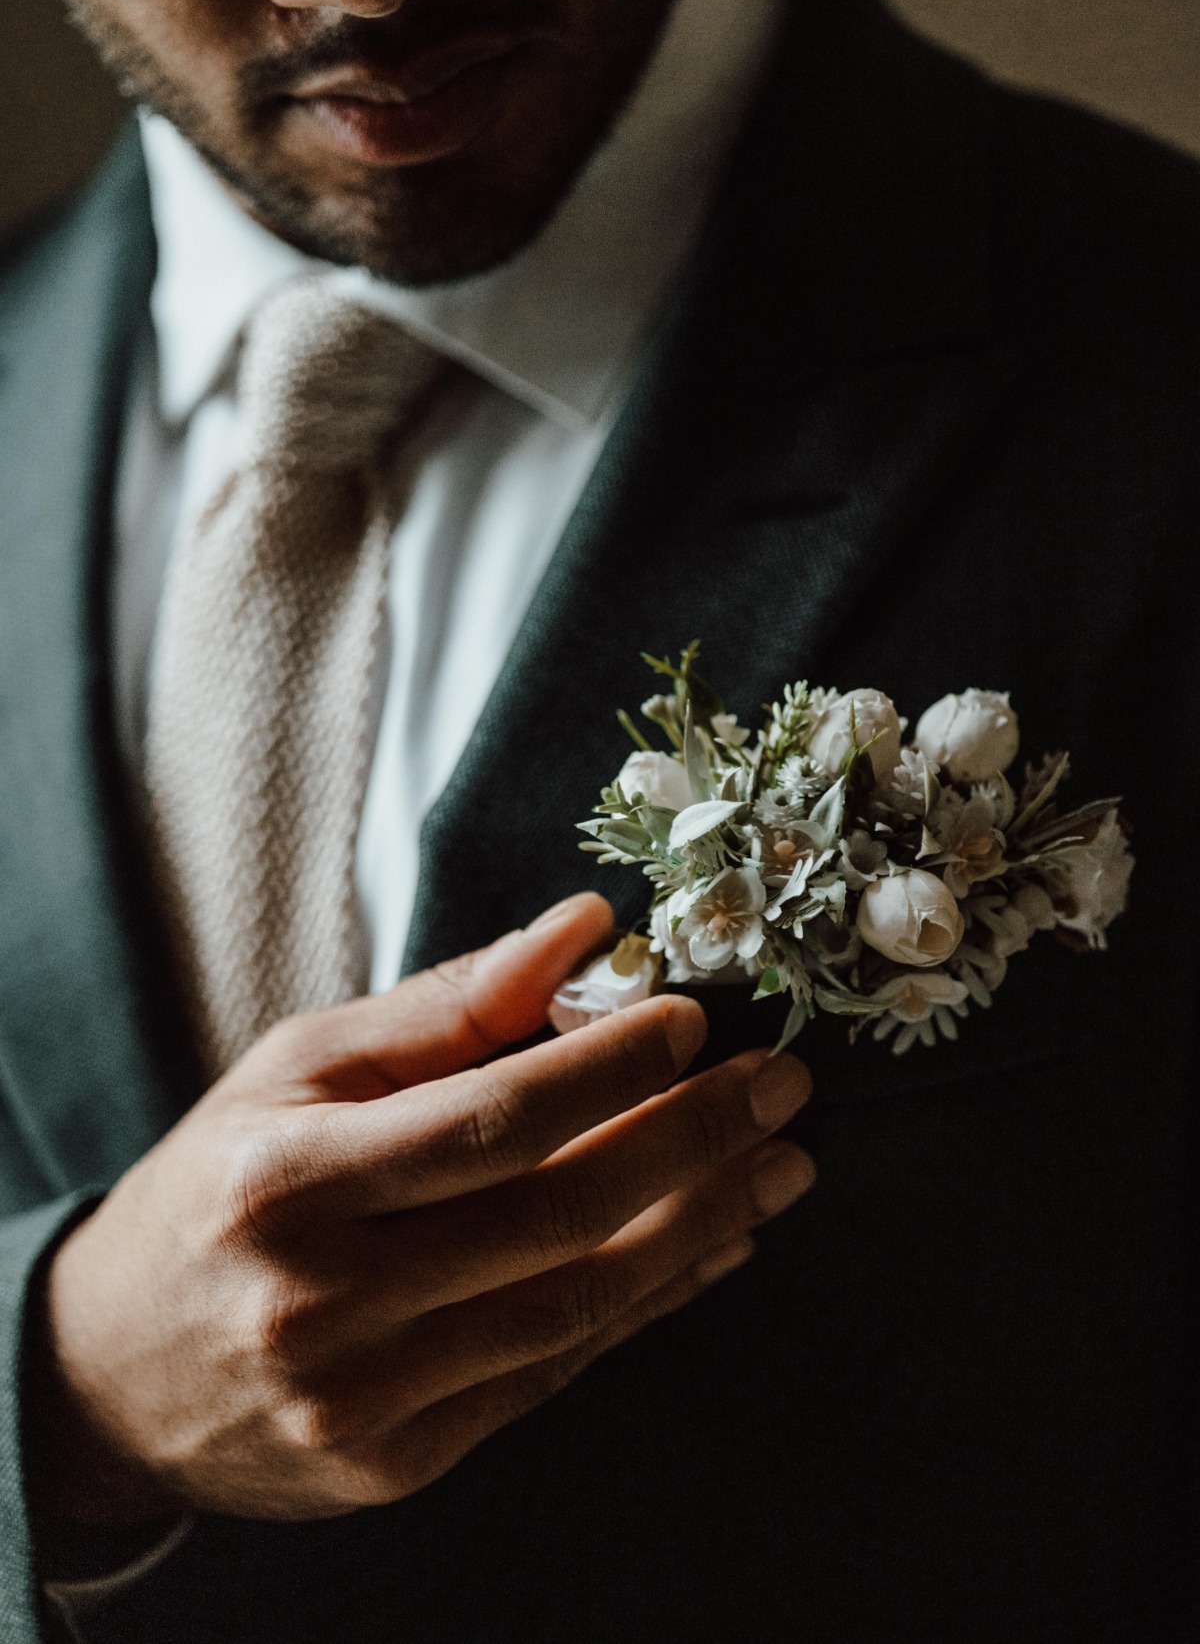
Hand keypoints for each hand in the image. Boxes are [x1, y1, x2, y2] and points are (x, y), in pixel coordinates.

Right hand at [39, 895, 813, 1526]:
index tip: (694, 1019)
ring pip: (577, 1306)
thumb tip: (586, 929)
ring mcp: (363, 1398)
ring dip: (702, 1228)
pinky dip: (650, 1305)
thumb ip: (447, 1005)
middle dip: (693, 1140)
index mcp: (288, 1179)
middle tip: (781, 1086)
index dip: (610, 1068)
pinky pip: (555, 1374)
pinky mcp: (398, 1461)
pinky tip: (716, 1246)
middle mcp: (322, 1299)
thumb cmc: (221, 1185)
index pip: (491, 1118)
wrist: (114, 1369)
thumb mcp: (299, 1068)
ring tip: (780, 1164)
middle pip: (556, 1216)